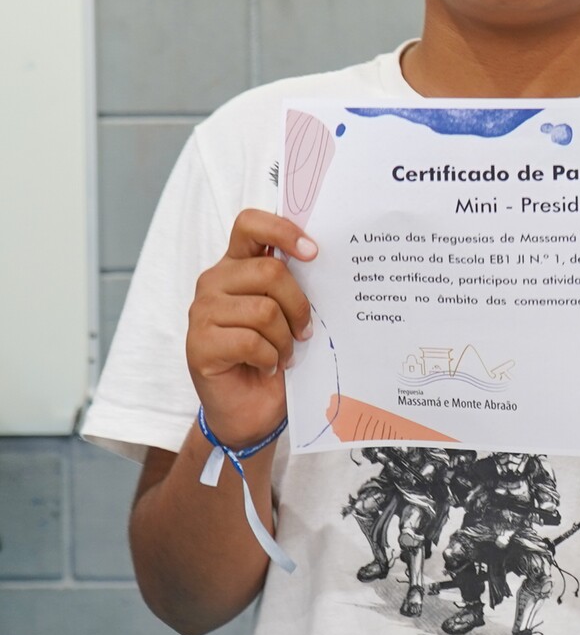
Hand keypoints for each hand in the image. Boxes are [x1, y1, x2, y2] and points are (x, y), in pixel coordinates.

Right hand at [187, 209, 316, 451]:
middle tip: (304, 331)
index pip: (250, 224)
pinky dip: (270, 358)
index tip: (313, 251)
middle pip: (270, 272)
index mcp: (238, 266)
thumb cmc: (275, 356)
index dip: (283, 230)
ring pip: (264, 310)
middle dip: (299, 305)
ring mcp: (201, 312)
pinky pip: (250, 342)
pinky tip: (267, 367)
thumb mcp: (290, 314)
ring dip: (285, 339)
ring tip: (283, 353)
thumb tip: (325, 260)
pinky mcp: (198, 344)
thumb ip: (295, 284)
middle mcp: (215, 282)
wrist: (252, 410)